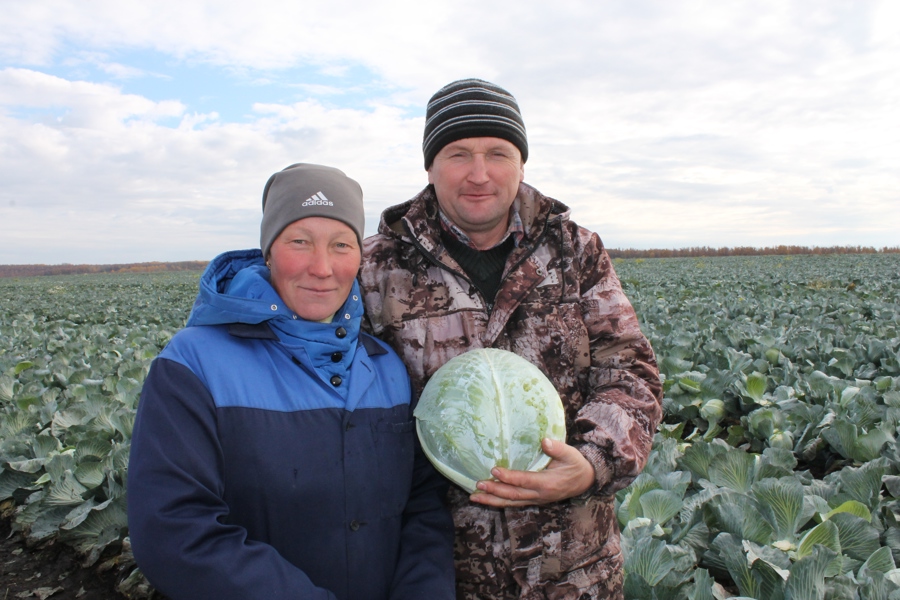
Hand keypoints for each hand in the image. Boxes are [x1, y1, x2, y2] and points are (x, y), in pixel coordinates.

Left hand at [469, 438, 594, 507]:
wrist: (585, 481)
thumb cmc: (576, 465)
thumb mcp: (571, 454)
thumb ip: (558, 448)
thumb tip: (544, 441)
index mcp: (548, 483)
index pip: (525, 480)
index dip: (509, 477)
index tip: (494, 469)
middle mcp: (539, 494)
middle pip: (514, 495)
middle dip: (495, 490)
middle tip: (478, 484)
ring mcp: (535, 499)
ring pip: (511, 502)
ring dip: (492, 500)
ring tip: (474, 497)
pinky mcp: (532, 500)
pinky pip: (513, 503)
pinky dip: (498, 501)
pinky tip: (485, 498)